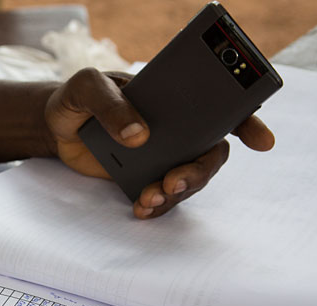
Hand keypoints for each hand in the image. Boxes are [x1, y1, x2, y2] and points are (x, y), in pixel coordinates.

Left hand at [45, 68, 274, 218]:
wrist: (54, 126)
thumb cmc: (76, 97)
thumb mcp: (86, 87)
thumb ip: (110, 104)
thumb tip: (139, 135)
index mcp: (174, 96)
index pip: (222, 106)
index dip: (248, 122)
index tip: (261, 142)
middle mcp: (178, 127)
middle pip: (210, 152)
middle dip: (199, 172)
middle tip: (173, 183)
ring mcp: (164, 154)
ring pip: (189, 178)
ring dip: (176, 193)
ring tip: (148, 199)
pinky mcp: (145, 176)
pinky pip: (164, 195)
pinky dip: (157, 205)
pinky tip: (141, 208)